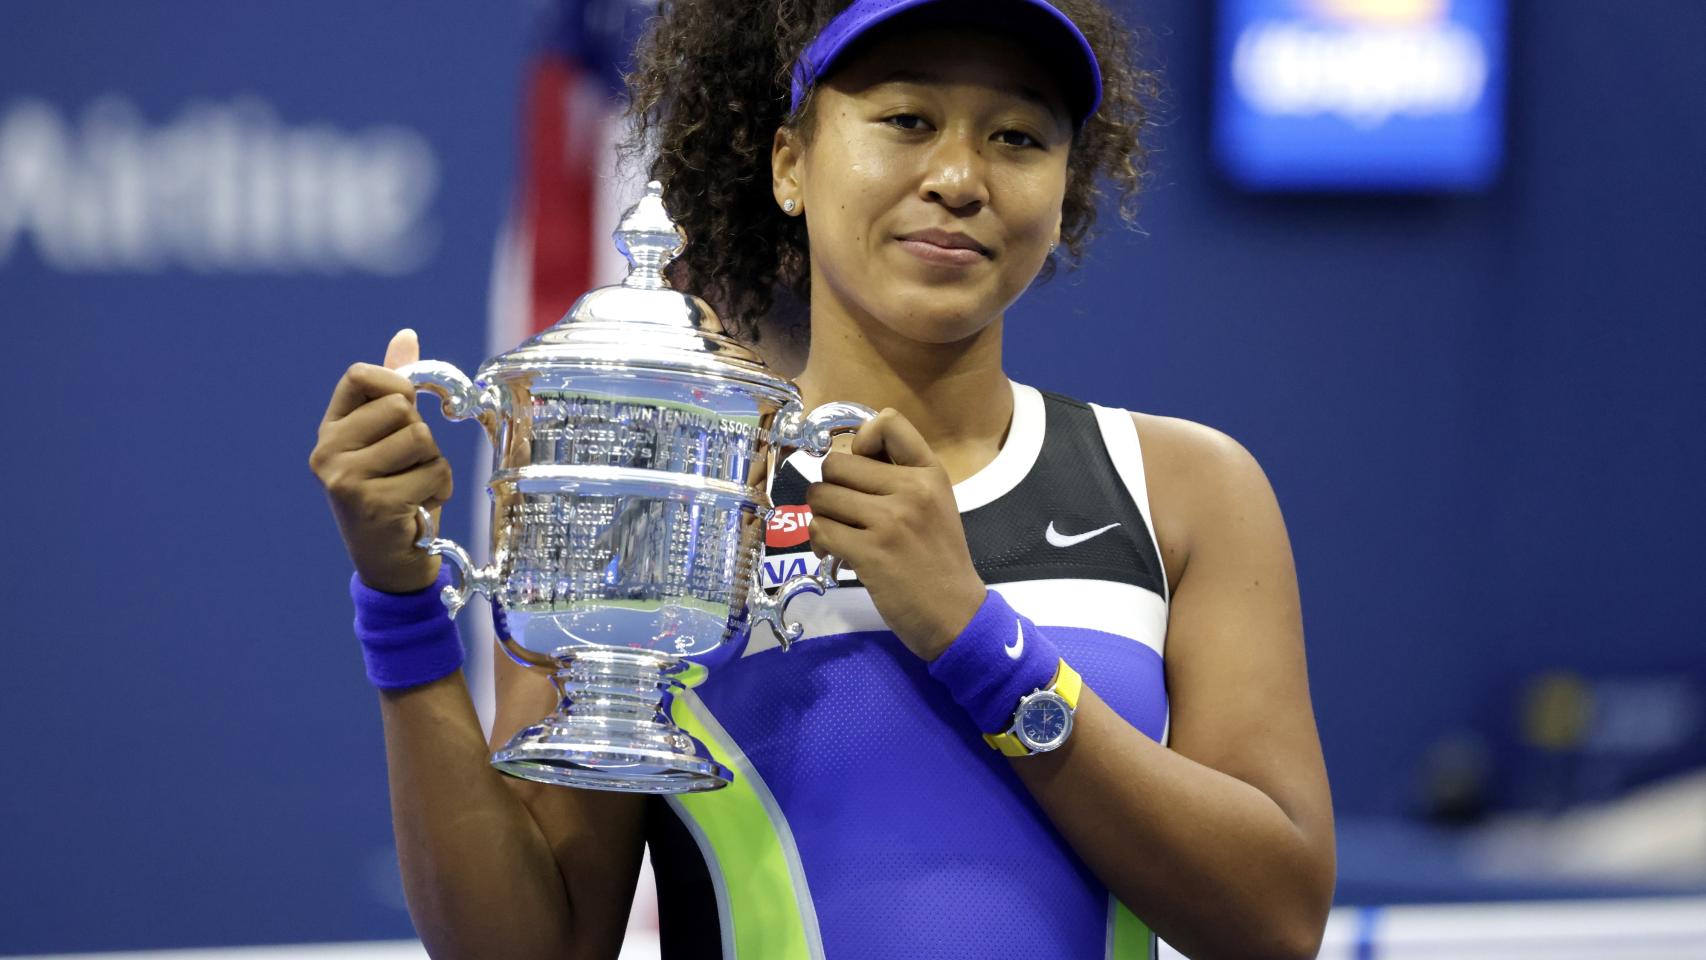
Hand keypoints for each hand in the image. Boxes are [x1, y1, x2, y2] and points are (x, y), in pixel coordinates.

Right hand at [308, 329, 451, 593]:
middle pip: (402, 408)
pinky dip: (440, 490)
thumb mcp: (392, 440)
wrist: (393, 564)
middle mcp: (327, 452)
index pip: (360, 375)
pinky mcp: (372, 503)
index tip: (406, 413)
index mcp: (330, 431)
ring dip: (435, 466)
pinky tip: (419, 510)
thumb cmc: (397, 495)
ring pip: (422, 439)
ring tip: (415, 490)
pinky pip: (434, 472)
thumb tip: (407, 335)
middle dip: (422, 438)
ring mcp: (345, 478)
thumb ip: (395, 390)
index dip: (397, 386)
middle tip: (408, 470)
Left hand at [804, 408, 986, 660]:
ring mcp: (889, 521)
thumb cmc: (940, 560)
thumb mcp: (934, 505)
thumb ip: (899, 478)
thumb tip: (847, 459)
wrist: (956, 614)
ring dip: (822, 516)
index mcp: (930, 473)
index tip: (863, 468)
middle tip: (844, 511)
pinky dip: (820, 542)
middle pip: (836, 463)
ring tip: (839, 534)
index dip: (861, 440)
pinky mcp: (869, 552)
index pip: (887, 422)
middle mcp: (911, 489)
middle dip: (830, 487)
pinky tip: (835, 554)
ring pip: (821, 496)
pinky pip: (820, 529)